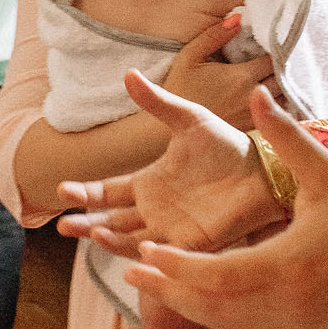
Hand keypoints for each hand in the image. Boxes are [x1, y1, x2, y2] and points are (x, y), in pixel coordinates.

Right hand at [57, 69, 282, 258]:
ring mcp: (169, 230)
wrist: (263, 170)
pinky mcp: (190, 244)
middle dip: (85, 224)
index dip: (84, 193)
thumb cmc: (227, 145)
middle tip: (63, 225)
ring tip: (92, 231)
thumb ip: (157, 103)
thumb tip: (128, 74)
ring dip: (108, 239)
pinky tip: (128, 249)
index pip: (106, 193)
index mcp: (147, 183)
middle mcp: (153, 210)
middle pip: (109, 222)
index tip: (63, 189)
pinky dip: (141, 254)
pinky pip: (160, 254)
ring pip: (128, 241)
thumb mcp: (188, 119)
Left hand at [108, 86, 327, 328]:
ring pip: (225, 320)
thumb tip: (257, 93)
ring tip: (150, 282)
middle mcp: (287, 300)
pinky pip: (243, 324)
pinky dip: (212, 312)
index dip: (178, 266)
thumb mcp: (326, 169)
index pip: (218, 275)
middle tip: (131, 269)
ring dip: (186, 303)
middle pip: (213, 305)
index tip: (147, 249)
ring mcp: (293, 317)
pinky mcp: (299, 324)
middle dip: (169, 289)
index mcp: (289, 263)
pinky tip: (192, 295)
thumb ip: (285, 136)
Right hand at [160, 11, 273, 129]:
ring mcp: (254, 115)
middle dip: (282, 69)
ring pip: (283, 100)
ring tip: (272, 80)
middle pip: (283, 79)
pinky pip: (274, 117)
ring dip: (281, 89)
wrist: (168, 129)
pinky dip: (276, 107)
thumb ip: (214, 35)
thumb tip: (238, 19)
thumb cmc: (178, 89)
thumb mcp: (190, 56)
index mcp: (243, 76)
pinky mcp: (251, 129)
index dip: (276, 51)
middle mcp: (254, 96)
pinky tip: (267, 100)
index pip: (275, 59)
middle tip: (274, 61)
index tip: (271, 46)